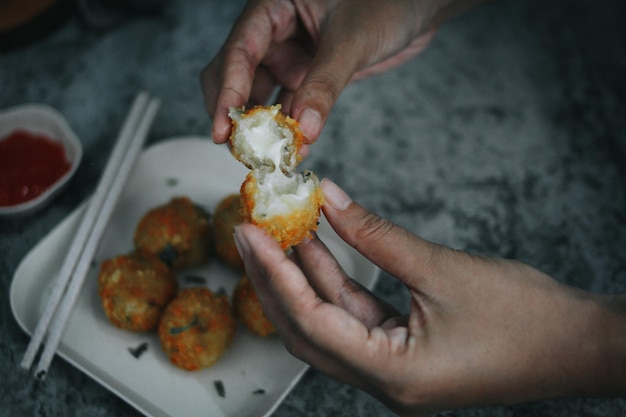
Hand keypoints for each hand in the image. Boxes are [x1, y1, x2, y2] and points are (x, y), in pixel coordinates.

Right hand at [201, 0, 446, 144]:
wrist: (420, 7)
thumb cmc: (388, 2)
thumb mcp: (352, 40)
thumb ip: (324, 84)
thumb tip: (302, 131)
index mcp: (274, 7)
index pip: (238, 51)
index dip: (227, 92)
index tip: (223, 129)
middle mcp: (275, 32)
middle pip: (236, 76)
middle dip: (236, 113)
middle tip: (240, 149)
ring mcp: (290, 55)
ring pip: (260, 96)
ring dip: (261, 126)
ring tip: (265, 157)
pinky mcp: (307, 76)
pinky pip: (288, 106)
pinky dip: (287, 129)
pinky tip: (292, 150)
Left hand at [233, 179, 625, 415]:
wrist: (578, 344)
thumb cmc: (526, 318)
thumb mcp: (442, 270)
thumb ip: (376, 235)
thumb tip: (327, 199)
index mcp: (393, 375)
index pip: (312, 321)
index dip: (276, 274)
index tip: (251, 233)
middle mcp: (384, 381)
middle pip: (307, 329)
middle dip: (274, 279)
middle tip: (249, 231)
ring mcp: (392, 368)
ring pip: (328, 319)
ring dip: (303, 275)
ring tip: (278, 230)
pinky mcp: (403, 350)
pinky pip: (355, 314)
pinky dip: (335, 280)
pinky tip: (319, 245)